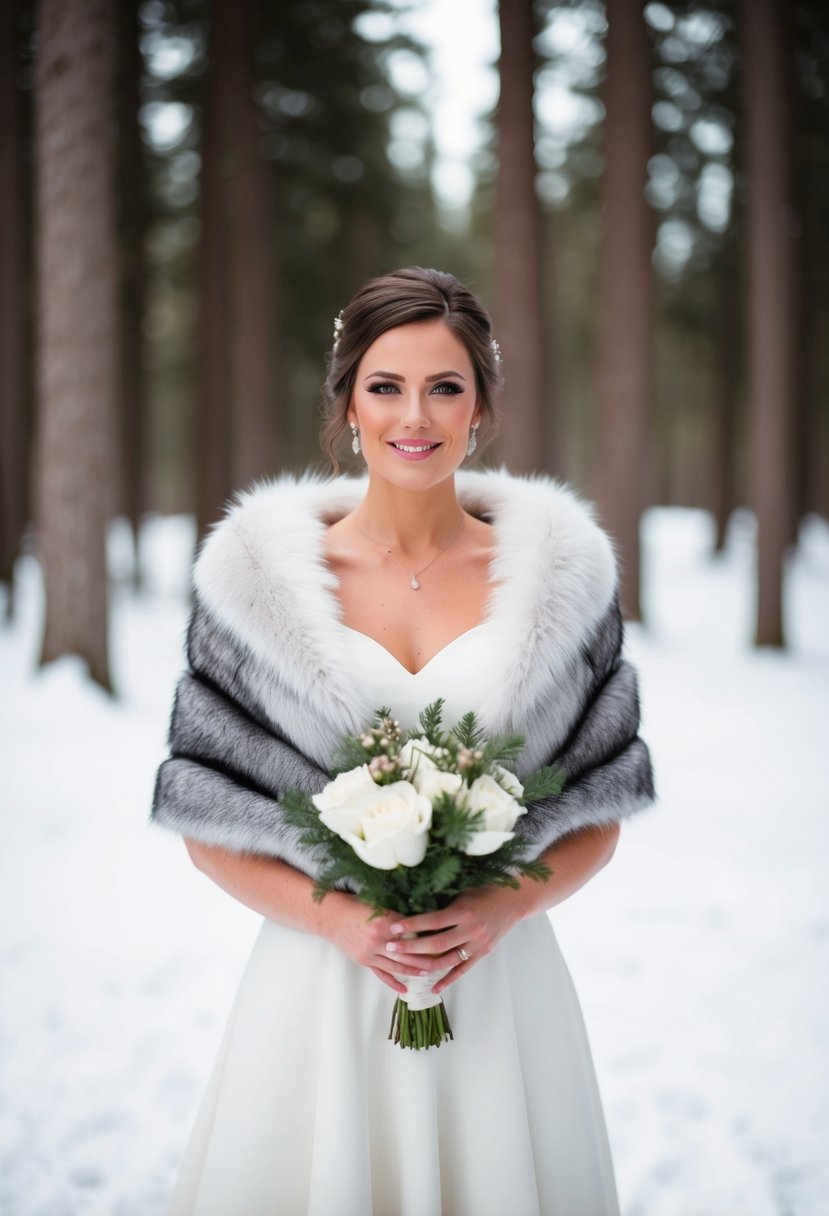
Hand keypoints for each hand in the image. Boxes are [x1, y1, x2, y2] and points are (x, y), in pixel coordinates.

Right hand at [320, 893, 441, 993]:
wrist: (331, 916)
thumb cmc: (355, 905)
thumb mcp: (378, 905)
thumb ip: (397, 915)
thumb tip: (419, 920)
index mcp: (385, 920)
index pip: (412, 930)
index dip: (427, 934)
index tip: (441, 936)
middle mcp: (379, 938)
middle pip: (408, 951)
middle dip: (426, 956)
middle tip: (443, 960)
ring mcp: (370, 952)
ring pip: (397, 964)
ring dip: (414, 970)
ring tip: (430, 973)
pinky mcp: (364, 961)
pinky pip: (382, 974)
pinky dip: (394, 982)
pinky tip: (405, 989)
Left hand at [380, 886, 529, 993]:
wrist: (514, 901)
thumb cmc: (485, 891)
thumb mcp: (463, 893)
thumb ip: (443, 904)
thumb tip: (414, 909)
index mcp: (464, 912)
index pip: (433, 921)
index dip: (412, 925)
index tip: (394, 928)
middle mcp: (471, 930)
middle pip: (436, 944)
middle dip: (411, 947)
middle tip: (391, 947)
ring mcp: (478, 944)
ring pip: (447, 960)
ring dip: (424, 965)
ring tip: (405, 965)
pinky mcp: (483, 953)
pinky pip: (463, 970)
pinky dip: (448, 980)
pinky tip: (433, 988)